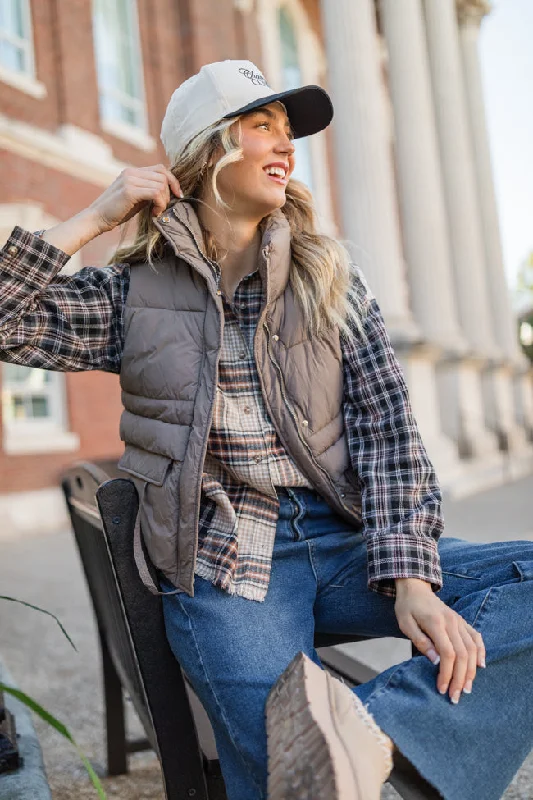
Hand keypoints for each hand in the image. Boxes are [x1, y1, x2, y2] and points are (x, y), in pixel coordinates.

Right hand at [88, 164, 182, 233]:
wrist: (96, 219)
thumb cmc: (117, 212)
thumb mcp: (136, 198)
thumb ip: (148, 191)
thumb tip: (168, 192)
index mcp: (132, 172)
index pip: (160, 169)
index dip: (172, 181)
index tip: (177, 195)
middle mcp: (131, 172)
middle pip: (163, 175)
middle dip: (169, 192)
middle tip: (162, 207)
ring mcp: (130, 180)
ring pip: (161, 184)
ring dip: (164, 201)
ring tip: (156, 211)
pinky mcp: (129, 191)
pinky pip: (155, 193)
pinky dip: (160, 204)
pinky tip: (154, 213)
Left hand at [394, 578, 485, 702]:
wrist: (415, 588)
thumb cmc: (407, 607)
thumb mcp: (405, 623)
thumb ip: (420, 641)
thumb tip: (434, 661)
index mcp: (436, 622)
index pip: (448, 653)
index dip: (447, 674)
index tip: (441, 689)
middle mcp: (452, 622)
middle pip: (463, 655)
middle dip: (460, 678)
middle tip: (455, 697)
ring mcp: (459, 621)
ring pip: (472, 649)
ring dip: (471, 671)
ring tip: (467, 688)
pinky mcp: (462, 622)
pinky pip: (476, 638)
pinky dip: (481, 652)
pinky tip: (480, 667)